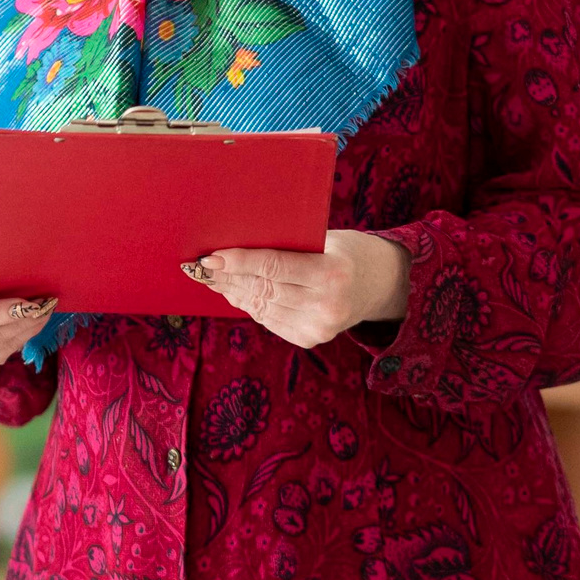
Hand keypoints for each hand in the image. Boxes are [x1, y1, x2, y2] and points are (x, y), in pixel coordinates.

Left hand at [190, 230, 410, 350]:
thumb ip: (286, 245)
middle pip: (262, 288)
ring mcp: (319, 328)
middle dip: (226, 277)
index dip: (239, 262)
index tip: (210, 257)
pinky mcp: (310, 339)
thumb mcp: (324, 239)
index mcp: (332, 273)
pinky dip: (248, 304)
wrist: (380, 284)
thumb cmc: (345, 250)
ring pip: (260, 306)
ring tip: (210, 278)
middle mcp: (326, 305)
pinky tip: (233, 292)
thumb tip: (233, 245)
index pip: (274, 266)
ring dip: (231, 291)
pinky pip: (268, 319)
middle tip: (198, 267)